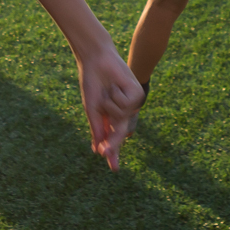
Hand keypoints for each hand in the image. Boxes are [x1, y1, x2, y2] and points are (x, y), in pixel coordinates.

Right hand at [77, 48, 143, 170]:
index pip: (111, 138)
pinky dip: (116, 95)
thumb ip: (97, 127)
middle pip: (119, 135)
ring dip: (108, 104)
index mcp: (109, 118)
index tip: (115, 169)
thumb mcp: (92, 108)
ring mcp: (131, 105)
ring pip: (120, 116)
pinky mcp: (137, 95)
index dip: (112, 153)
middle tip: (112, 165)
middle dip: (114, 147)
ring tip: (107, 90)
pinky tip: (115, 86)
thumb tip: (100, 147)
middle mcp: (122, 113)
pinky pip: (125, 104)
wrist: (96, 60)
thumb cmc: (92, 82)